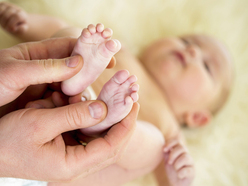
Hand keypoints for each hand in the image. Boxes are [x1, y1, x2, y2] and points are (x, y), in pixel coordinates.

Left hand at [0, 37, 115, 116]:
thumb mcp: (14, 72)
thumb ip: (47, 67)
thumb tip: (79, 61)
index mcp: (36, 54)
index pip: (69, 47)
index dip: (90, 50)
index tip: (109, 56)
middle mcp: (43, 70)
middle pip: (74, 69)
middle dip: (89, 74)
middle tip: (104, 82)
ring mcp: (44, 87)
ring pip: (70, 87)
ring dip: (79, 93)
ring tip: (84, 100)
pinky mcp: (43, 104)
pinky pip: (62, 102)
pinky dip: (70, 105)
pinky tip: (75, 110)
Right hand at [0, 100, 138, 181]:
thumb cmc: (7, 140)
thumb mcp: (39, 123)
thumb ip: (72, 116)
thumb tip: (103, 109)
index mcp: (72, 165)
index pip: (111, 147)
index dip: (125, 125)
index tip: (134, 104)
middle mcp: (76, 163)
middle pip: (110, 143)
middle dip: (121, 120)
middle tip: (130, 100)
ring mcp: (72, 155)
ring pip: (99, 136)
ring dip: (104, 116)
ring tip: (108, 97)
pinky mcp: (66, 145)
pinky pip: (85, 130)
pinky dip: (88, 115)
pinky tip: (83, 101)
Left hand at [163, 138, 194, 185]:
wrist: (176, 183)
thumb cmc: (172, 170)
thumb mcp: (167, 160)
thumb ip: (166, 152)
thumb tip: (163, 145)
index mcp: (180, 151)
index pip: (177, 141)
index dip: (170, 143)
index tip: (164, 149)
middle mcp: (186, 155)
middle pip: (182, 147)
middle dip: (173, 154)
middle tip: (169, 162)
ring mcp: (190, 163)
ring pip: (185, 157)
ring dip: (177, 164)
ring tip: (175, 169)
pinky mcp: (192, 172)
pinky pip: (187, 170)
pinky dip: (180, 173)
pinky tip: (179, 175)